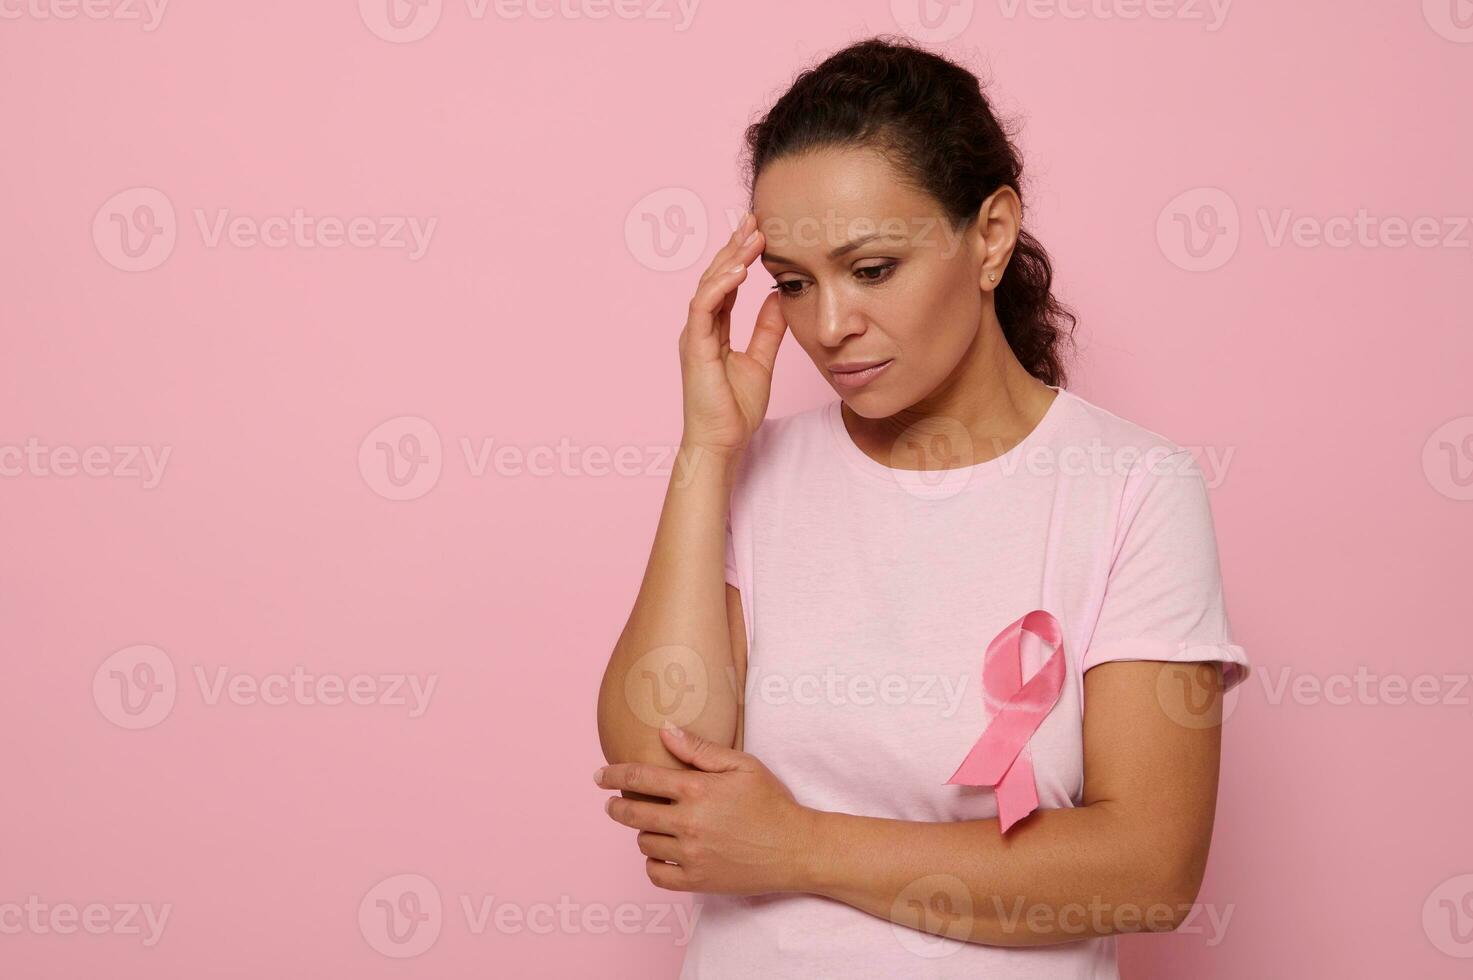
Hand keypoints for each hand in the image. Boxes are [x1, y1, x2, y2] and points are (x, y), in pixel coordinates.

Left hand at [594, 721, 814, 895]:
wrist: (796, 848)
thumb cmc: (771, 802)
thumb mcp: (742, 765)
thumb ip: (700, 749)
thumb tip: (665, 730)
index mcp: (698, 789)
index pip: (641, 777)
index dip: (613, 774)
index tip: (599, 776)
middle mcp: (689, 822)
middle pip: (632, 813)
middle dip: (616, 806)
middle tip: (613, 803)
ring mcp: (691, 855)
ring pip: (644, 843)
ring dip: (643, 832)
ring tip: (655, 825)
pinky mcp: (697, 881)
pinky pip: (656, 874)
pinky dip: (652, 863)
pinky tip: (662, 853)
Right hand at [679, 211, 788, 456]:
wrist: (722, 442)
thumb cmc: (735, 410)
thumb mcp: (761, 360)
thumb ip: (767, 329)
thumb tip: (778, 297)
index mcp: (713, 330)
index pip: (726, 284)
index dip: (741, 256)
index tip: (760, 232)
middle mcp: (699, 327)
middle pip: (715, 277)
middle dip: (734, 247)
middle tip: (754, 219)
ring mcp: (694, 336)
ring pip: (708, 285)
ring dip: (729, 259)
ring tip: (750, 235)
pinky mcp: (695, 347)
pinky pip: (703, 308)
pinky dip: (720, 286)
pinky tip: (738, 270)